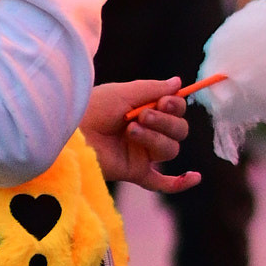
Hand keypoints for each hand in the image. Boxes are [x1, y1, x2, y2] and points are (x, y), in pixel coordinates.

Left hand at [80, 78, 200, 195]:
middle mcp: (147, 132)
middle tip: (142, 115)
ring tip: (130, 130)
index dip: (175, 105)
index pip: (176, 109)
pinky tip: (194, 177)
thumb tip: (179, 82)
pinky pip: (162, 183)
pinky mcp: (134, 172)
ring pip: (170, 150)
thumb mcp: (123, 92)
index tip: (163, 100)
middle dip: (165, 121)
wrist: (71, 131)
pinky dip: (180, 182)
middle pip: (178, 130)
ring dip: (154, 138)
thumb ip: (153, 89)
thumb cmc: (92, 107)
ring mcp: (142, 153)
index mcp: (145, 110)